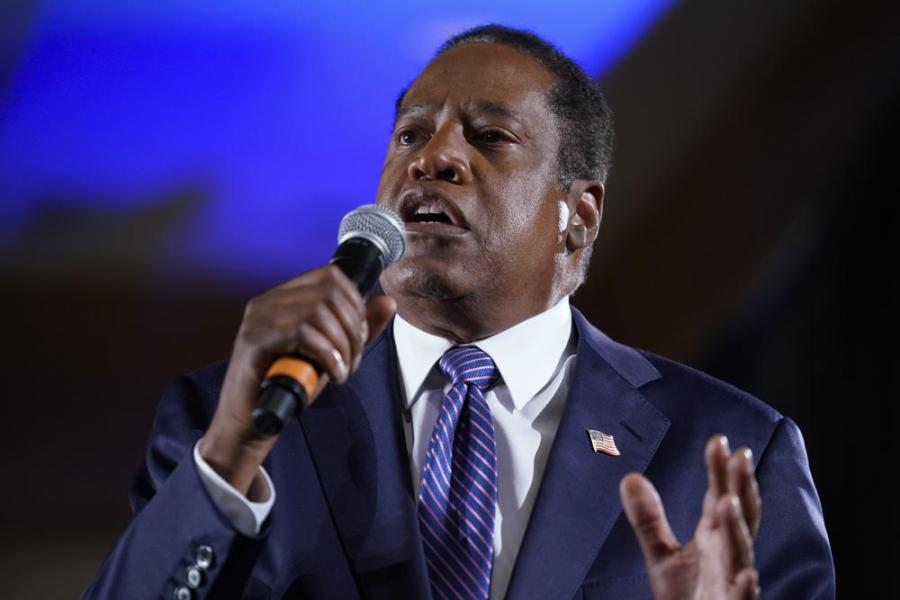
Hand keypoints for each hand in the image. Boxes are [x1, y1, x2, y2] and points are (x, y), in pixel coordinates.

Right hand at [200, 265, 396, 494]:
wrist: (252, 421)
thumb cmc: (290, 384)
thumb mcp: (333, 352)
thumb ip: (359, 328)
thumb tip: (388, 302)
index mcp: (285, 297)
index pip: (331, 275)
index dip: (355, 303)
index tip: (359, 335)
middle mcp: (268, 300)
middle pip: (330, 293)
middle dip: (353, 329)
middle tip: (352, 360)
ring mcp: (258, 318)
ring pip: (319, 312)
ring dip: (342, 346)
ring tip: (341, 371)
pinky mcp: (254, 340)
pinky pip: (304, 333)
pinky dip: (328, 356)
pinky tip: (331, 375)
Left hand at [620, 435, 760, 598]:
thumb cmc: (687, 597)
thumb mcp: (662, 555)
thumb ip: (649, 519)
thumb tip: (630, 477)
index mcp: (714, 538)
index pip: (719, 496)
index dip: (720, 470)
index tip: (718, 441)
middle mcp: (728, 554)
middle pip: (738, 515)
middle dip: (740, 486)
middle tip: (740, 456)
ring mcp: (732, 582)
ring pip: (739, 552)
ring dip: (736, 528)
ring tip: (727, 501)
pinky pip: (742, 599)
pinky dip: (745, 587)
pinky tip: (746, 575)